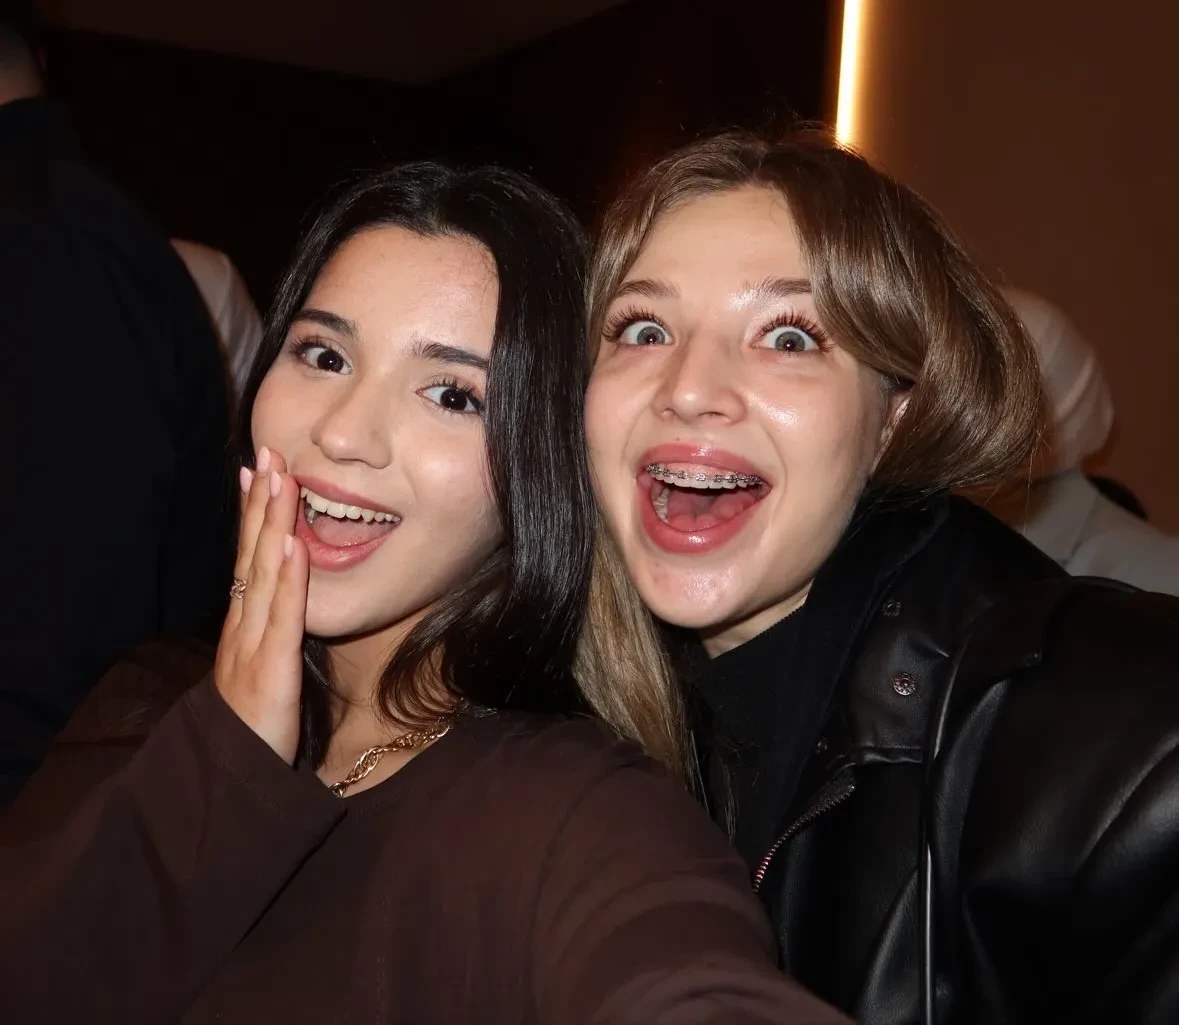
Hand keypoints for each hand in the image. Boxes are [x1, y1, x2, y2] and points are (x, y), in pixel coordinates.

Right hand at [214, 446, 308, 764]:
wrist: (231, 778)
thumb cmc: (254, 722)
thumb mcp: (262, 665)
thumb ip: (271, 630)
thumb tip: (283, 591)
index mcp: (243, 625)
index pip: (248, 558)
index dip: (253, 513)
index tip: (257, 469)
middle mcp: (243, 627)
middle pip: (251, 554)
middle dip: (260, 502)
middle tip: (267, 452)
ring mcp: (252, 646)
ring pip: (263, 575)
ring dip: (271, 524)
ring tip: (281, 480)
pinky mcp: (270, 670)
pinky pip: (281, 618)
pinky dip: (287, 579)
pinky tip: (293, 545)